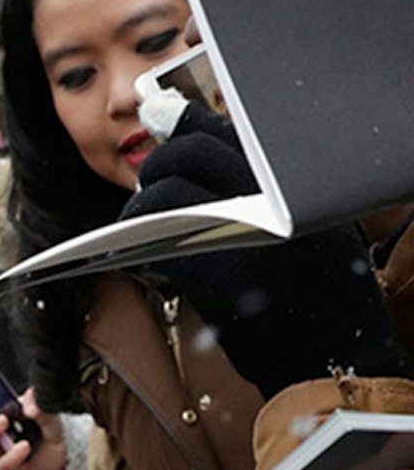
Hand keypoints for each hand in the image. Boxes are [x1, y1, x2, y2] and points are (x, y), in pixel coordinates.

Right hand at [0, 384, 65, 469]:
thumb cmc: (49, 425)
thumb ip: (39, 401)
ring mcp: (0, 447)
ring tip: (3, 421)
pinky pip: (3, 463)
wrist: (63, 450)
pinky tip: (24, 446)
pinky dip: (12, 455)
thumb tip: (29, 404)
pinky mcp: (10, 463)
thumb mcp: (48, 406)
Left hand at [120, 108, 405, 394]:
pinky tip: (136, 250)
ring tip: (142, 221)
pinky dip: (137, 237)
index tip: (163, 115)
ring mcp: (245, 227)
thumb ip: (267, 191)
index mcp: (299, 178)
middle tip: (153, 182)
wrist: (333, 354)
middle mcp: (275, 192)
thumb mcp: (316, 227)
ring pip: (168, 188)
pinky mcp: (216, 268)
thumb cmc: (320, 295)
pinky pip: (158, 234)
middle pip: (192, 150)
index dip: (189, 122)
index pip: (230, 129)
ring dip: (142, 202)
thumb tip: (196, 150)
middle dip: (161, 161)